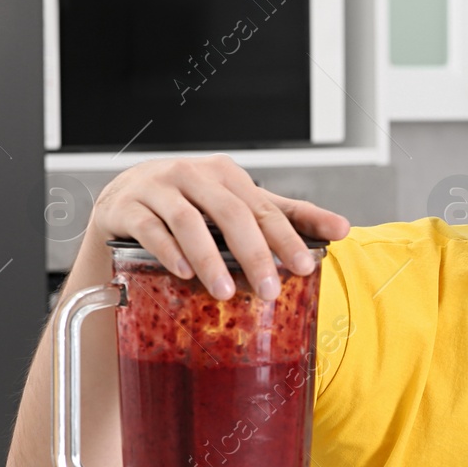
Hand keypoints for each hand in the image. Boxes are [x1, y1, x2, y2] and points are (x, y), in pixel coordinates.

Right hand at [85, 155, 350, 300]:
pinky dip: (168, 251)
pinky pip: (149, 228)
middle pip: (231, 213)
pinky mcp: (126, 207)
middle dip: (254, 254)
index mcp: (226, 176)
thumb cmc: (192, 207)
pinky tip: (184, 273)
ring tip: (227, 291)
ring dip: (210, 259)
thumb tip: (343, 229)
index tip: (306, 267)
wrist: (124, 204)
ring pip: (188, 221)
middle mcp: (193, 175)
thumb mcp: (240, 208)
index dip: (287, 238)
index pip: (265, 209)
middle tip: (270, 291)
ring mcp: (157, 188)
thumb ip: (288, 218)